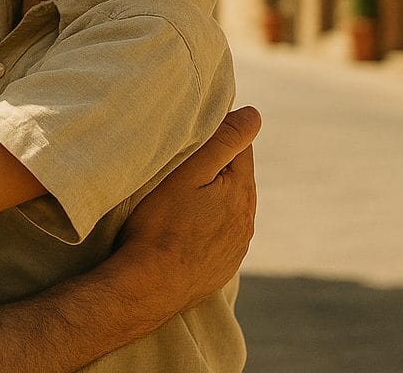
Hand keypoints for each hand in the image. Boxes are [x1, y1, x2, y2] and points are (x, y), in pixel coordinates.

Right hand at [114, 106, 259, 316]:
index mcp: (242, 192)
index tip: (191, 134)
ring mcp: (236, 247)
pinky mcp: (222, 266)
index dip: (218, 135)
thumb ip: (223, 141)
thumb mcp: (189, 172)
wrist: (148, 286)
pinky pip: (221, 232)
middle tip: (182, 160)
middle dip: (216, 165)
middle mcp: (247, 221)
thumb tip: (254, 115)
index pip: (241, 147)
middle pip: (236, 176)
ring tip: (181, 192)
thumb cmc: (161, 224)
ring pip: (229, 205)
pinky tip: (185, 223)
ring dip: (212, 195)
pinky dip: (207, 221)